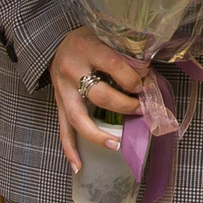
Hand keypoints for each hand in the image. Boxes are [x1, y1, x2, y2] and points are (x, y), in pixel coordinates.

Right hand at [49, 26, 149, 175]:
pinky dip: (70, 150)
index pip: (113, 65)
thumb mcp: (105, 36)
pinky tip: (78, 166)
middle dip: (123, 105)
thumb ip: (123, 54)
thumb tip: (148, 75)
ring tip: (115, 145)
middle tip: (139, 109)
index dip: (132, 78)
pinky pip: (63, 130)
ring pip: (79, 118)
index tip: (144, 83)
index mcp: (87, 49)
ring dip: (98, 135)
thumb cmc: (87, 39)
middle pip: (99, 94)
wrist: (54, 41)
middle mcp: (72, 71)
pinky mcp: (58, 104)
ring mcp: (63, 91)